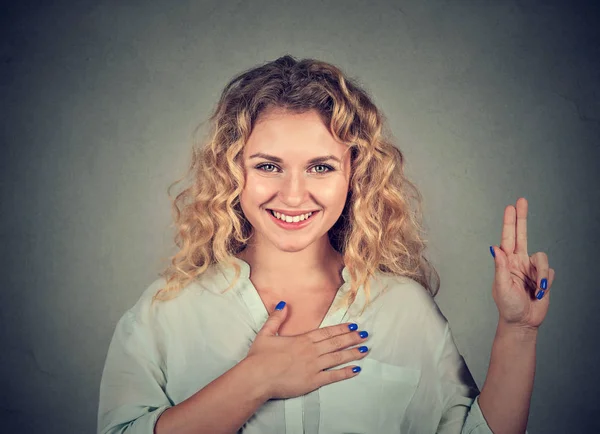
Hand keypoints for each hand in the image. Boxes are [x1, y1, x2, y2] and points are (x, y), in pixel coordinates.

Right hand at [245, 302, 369, 399]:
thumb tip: (283, 303)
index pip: (326, 332)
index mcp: (302, 340)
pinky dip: (345, 372)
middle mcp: (311, 351)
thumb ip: (276, 318)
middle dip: (352, 339)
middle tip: (365, 336)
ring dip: (352, 353)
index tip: (352, 326)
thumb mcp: (266, 333)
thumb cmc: (259, 358)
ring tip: (365, 350)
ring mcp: (313, 366)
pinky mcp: (312, 381)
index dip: (341, 329)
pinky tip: (356, 370)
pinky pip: (333, 376)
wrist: (257, 378)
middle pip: (336, 343)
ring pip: (338, 358)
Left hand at [490, 197, 555, 328]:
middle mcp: (518, 261)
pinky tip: (540, 292)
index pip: (508, 238)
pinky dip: (545, 282)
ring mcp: (531, 268)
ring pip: (542, 257)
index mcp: (506, 262)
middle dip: (522, 217)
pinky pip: (549, 271)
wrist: (523, 321)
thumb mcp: (502, 287)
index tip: (511, 206)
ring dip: (540, 273)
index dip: (510, 222)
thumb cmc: (508, 306)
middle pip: (522, 234)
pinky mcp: (543, 276)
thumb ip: (500, 268)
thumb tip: (495, 248)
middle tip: (522, 200)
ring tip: (536, 288)